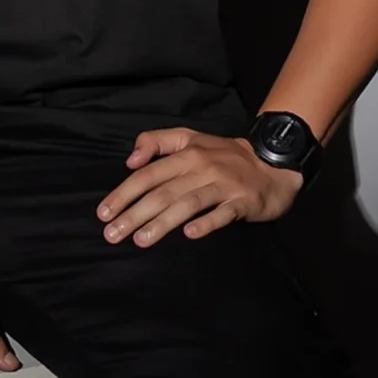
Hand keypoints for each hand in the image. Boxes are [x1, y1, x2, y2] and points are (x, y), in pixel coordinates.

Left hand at [97, 127, 303, 247]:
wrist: (274, 164)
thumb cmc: (225, 155)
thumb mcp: (190, 138)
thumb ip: (158, 141)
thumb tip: (130, 160)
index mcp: (186, 153)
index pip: (148, 174)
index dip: (124, 193)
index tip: (103, 213)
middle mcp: (202, 167)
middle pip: (162, 192)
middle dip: (134, 214)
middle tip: (112, 234)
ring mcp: (223, 185)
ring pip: (187, 204)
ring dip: (162, 222)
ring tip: (140, 240)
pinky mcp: (243, 202)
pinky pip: (222, 214)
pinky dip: (206, 223)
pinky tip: (190, 235)